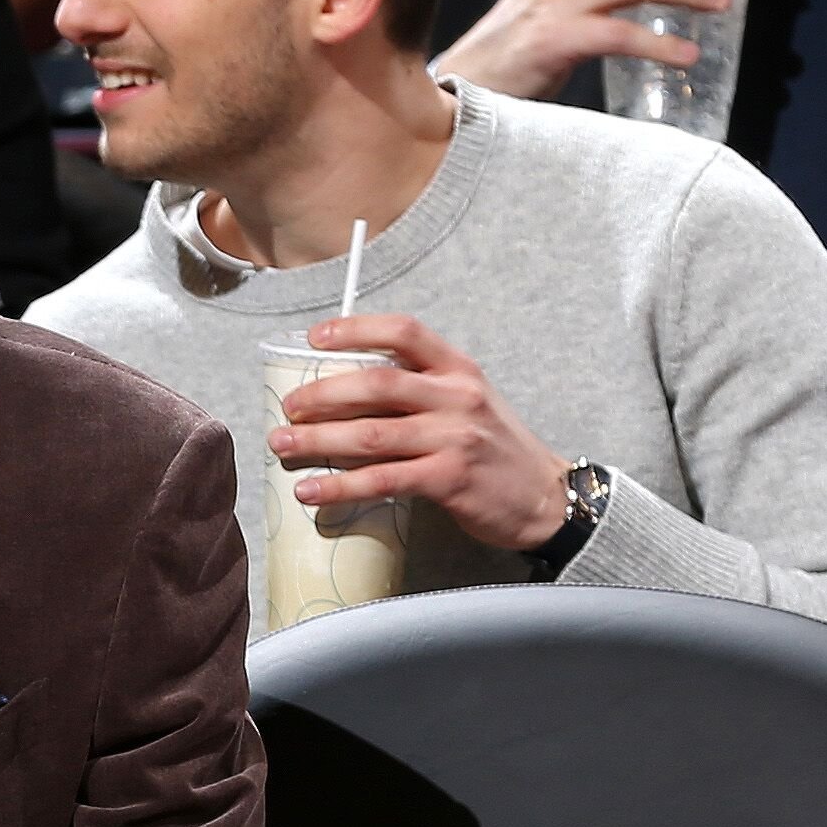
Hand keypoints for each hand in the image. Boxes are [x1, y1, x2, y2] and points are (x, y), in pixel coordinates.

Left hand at [267, 313, 579, 549]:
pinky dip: (341, 487)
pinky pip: (383, 479)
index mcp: (458, 369)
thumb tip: (344, 389)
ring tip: (281, 446)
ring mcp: (454, 437)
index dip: (355, 329)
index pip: (404, 331)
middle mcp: (457, 396)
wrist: (545, 497)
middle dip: (323, 394)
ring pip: (372, 433)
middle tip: (287, 407)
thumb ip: (419, 388)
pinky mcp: (449, 479)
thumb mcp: (467, 401)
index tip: (314, 338)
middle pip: (377, 383)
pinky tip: (311, 492)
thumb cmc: (494, 448)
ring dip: (318, 439)